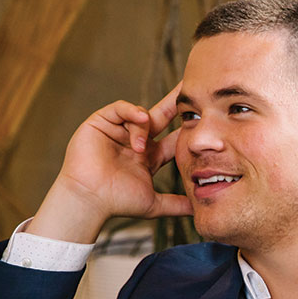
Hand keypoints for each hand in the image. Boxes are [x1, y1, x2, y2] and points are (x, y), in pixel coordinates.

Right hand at [29, 83, 193, 242]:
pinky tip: (140, 120)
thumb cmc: (117, 202)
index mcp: (151, 156)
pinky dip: (131, 111)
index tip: (207, 118)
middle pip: (162, 117)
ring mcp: (119, 130)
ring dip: (144, 128)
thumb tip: (198, 209)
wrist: (90, 200)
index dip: (189, 128)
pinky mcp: (101, 122)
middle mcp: (137, 140)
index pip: (175, 137)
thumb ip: (177, 204)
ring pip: (141, 115)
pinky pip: (120, 108)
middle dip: (176, 104)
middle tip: (193, 89)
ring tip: (140, 150)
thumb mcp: (155, 204)